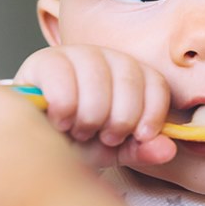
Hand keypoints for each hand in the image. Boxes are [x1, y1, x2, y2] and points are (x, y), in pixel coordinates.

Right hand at [14, 45, 175, 167]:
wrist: (37, 146)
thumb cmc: (77, 143)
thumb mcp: (114, 150)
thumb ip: (142, 149)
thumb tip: (167, 149)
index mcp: (130, 74)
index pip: (155, 82)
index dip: (151, 113)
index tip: (138, 137)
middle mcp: (105, 56)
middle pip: (129, 80)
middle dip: (119, 120)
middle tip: (102, 136)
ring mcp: (74, 54)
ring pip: (97, 79)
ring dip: (90, 116)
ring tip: (79, 130)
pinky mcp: (43, 61)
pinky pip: (62, 78)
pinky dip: (64, 108)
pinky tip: (59, 121)